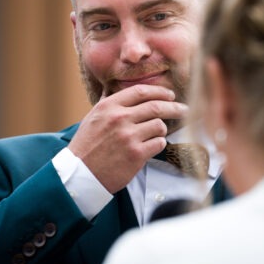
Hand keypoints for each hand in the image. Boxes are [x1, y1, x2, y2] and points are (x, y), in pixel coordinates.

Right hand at [68, 85, 186, 192]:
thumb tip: (114, 88)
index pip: (141, 91)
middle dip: (174, 107)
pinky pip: (159, 143)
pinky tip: (151, 147)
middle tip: (183, 109)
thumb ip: (107, 103)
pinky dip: (158, 144)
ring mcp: (128, 136)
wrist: (80, 175)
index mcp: (108, 107)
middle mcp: (119, 118)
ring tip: (155, 135)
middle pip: (156, 106)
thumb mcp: (92, 118)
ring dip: (161, 130)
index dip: (160, 91)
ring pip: (160, 125)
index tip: (170, 95)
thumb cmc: (86, 146)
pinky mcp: (136, 154)